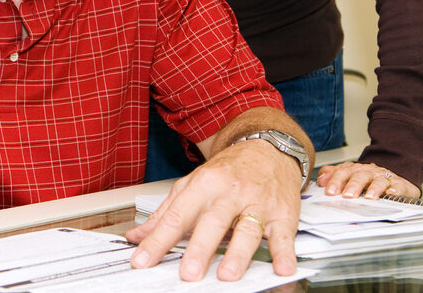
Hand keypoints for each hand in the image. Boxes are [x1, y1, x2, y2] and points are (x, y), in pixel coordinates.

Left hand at [125, 139, 301, 280]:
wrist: (268, 148)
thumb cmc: (229, 170)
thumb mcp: (194, 184)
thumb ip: (167, 213)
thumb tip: (137, 236)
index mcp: (204, 184)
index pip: (177, 216)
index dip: (158, 240)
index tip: (142, 260)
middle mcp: (230, 193)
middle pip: (212, 221)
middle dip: (199, 249)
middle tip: (188, 273)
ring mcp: (257, 203)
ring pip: (247, 229)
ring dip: (238, 254)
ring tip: (227, 275)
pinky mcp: (283, 214)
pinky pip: (284, 235)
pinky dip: (285, 253)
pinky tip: (282, 268)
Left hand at [316, 161, 419, 199]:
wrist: (395, 176)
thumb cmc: (370, 179)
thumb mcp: (350, 175)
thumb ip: (334, 175)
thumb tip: (320, 179)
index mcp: (355, 170)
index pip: (343, 172)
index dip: (335, 180)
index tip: (329, 191)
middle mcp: (369, 172)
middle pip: (359, 176)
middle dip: (352, 185)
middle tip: (347, 195)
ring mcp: (384, 178)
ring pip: (378, 181)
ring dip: (373, 188)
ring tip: (369, 197)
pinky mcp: (399, 185)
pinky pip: (398, 187)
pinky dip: (394, 190)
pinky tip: (391, 194)